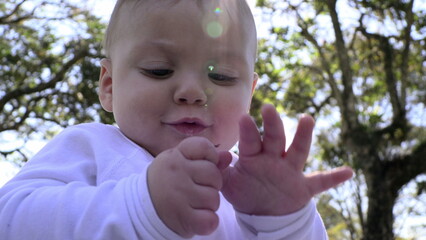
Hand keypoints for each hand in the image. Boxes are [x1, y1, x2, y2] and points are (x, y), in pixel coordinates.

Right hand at [147, 137, 231, 237]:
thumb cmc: (167, 182)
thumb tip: (228, 156)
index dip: (211, 157)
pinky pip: (210, 219)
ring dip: (210, 204)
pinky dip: (209, 222)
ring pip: (214, 198)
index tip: (203, 165)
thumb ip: (204, 159)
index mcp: (175, 156)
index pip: (204, 147)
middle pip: (214, 175)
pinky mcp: (182, 217)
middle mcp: (176, 172)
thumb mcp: (180, 163)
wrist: (140, 208)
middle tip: (199, 189)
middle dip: (213, 184)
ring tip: (196, 204)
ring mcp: (178, 195)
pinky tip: (198, 218)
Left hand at [221, 104, 352, 214]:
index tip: (244, 117)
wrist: (262, 213)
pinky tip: (349, 171)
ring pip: (297, 151)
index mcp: (254, 157)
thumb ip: (221, 169)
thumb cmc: (244, 191)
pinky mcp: (303, 187)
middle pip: (274, 139)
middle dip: (272, 125)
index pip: (250, 141)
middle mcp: (273, 159)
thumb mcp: (228, 183)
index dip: (248, 131)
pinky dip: (334, 177)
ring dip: (302, 136)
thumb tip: (219, 154)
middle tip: (268, 109)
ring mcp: (289, 171)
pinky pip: (320, 182)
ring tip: (307, 118)